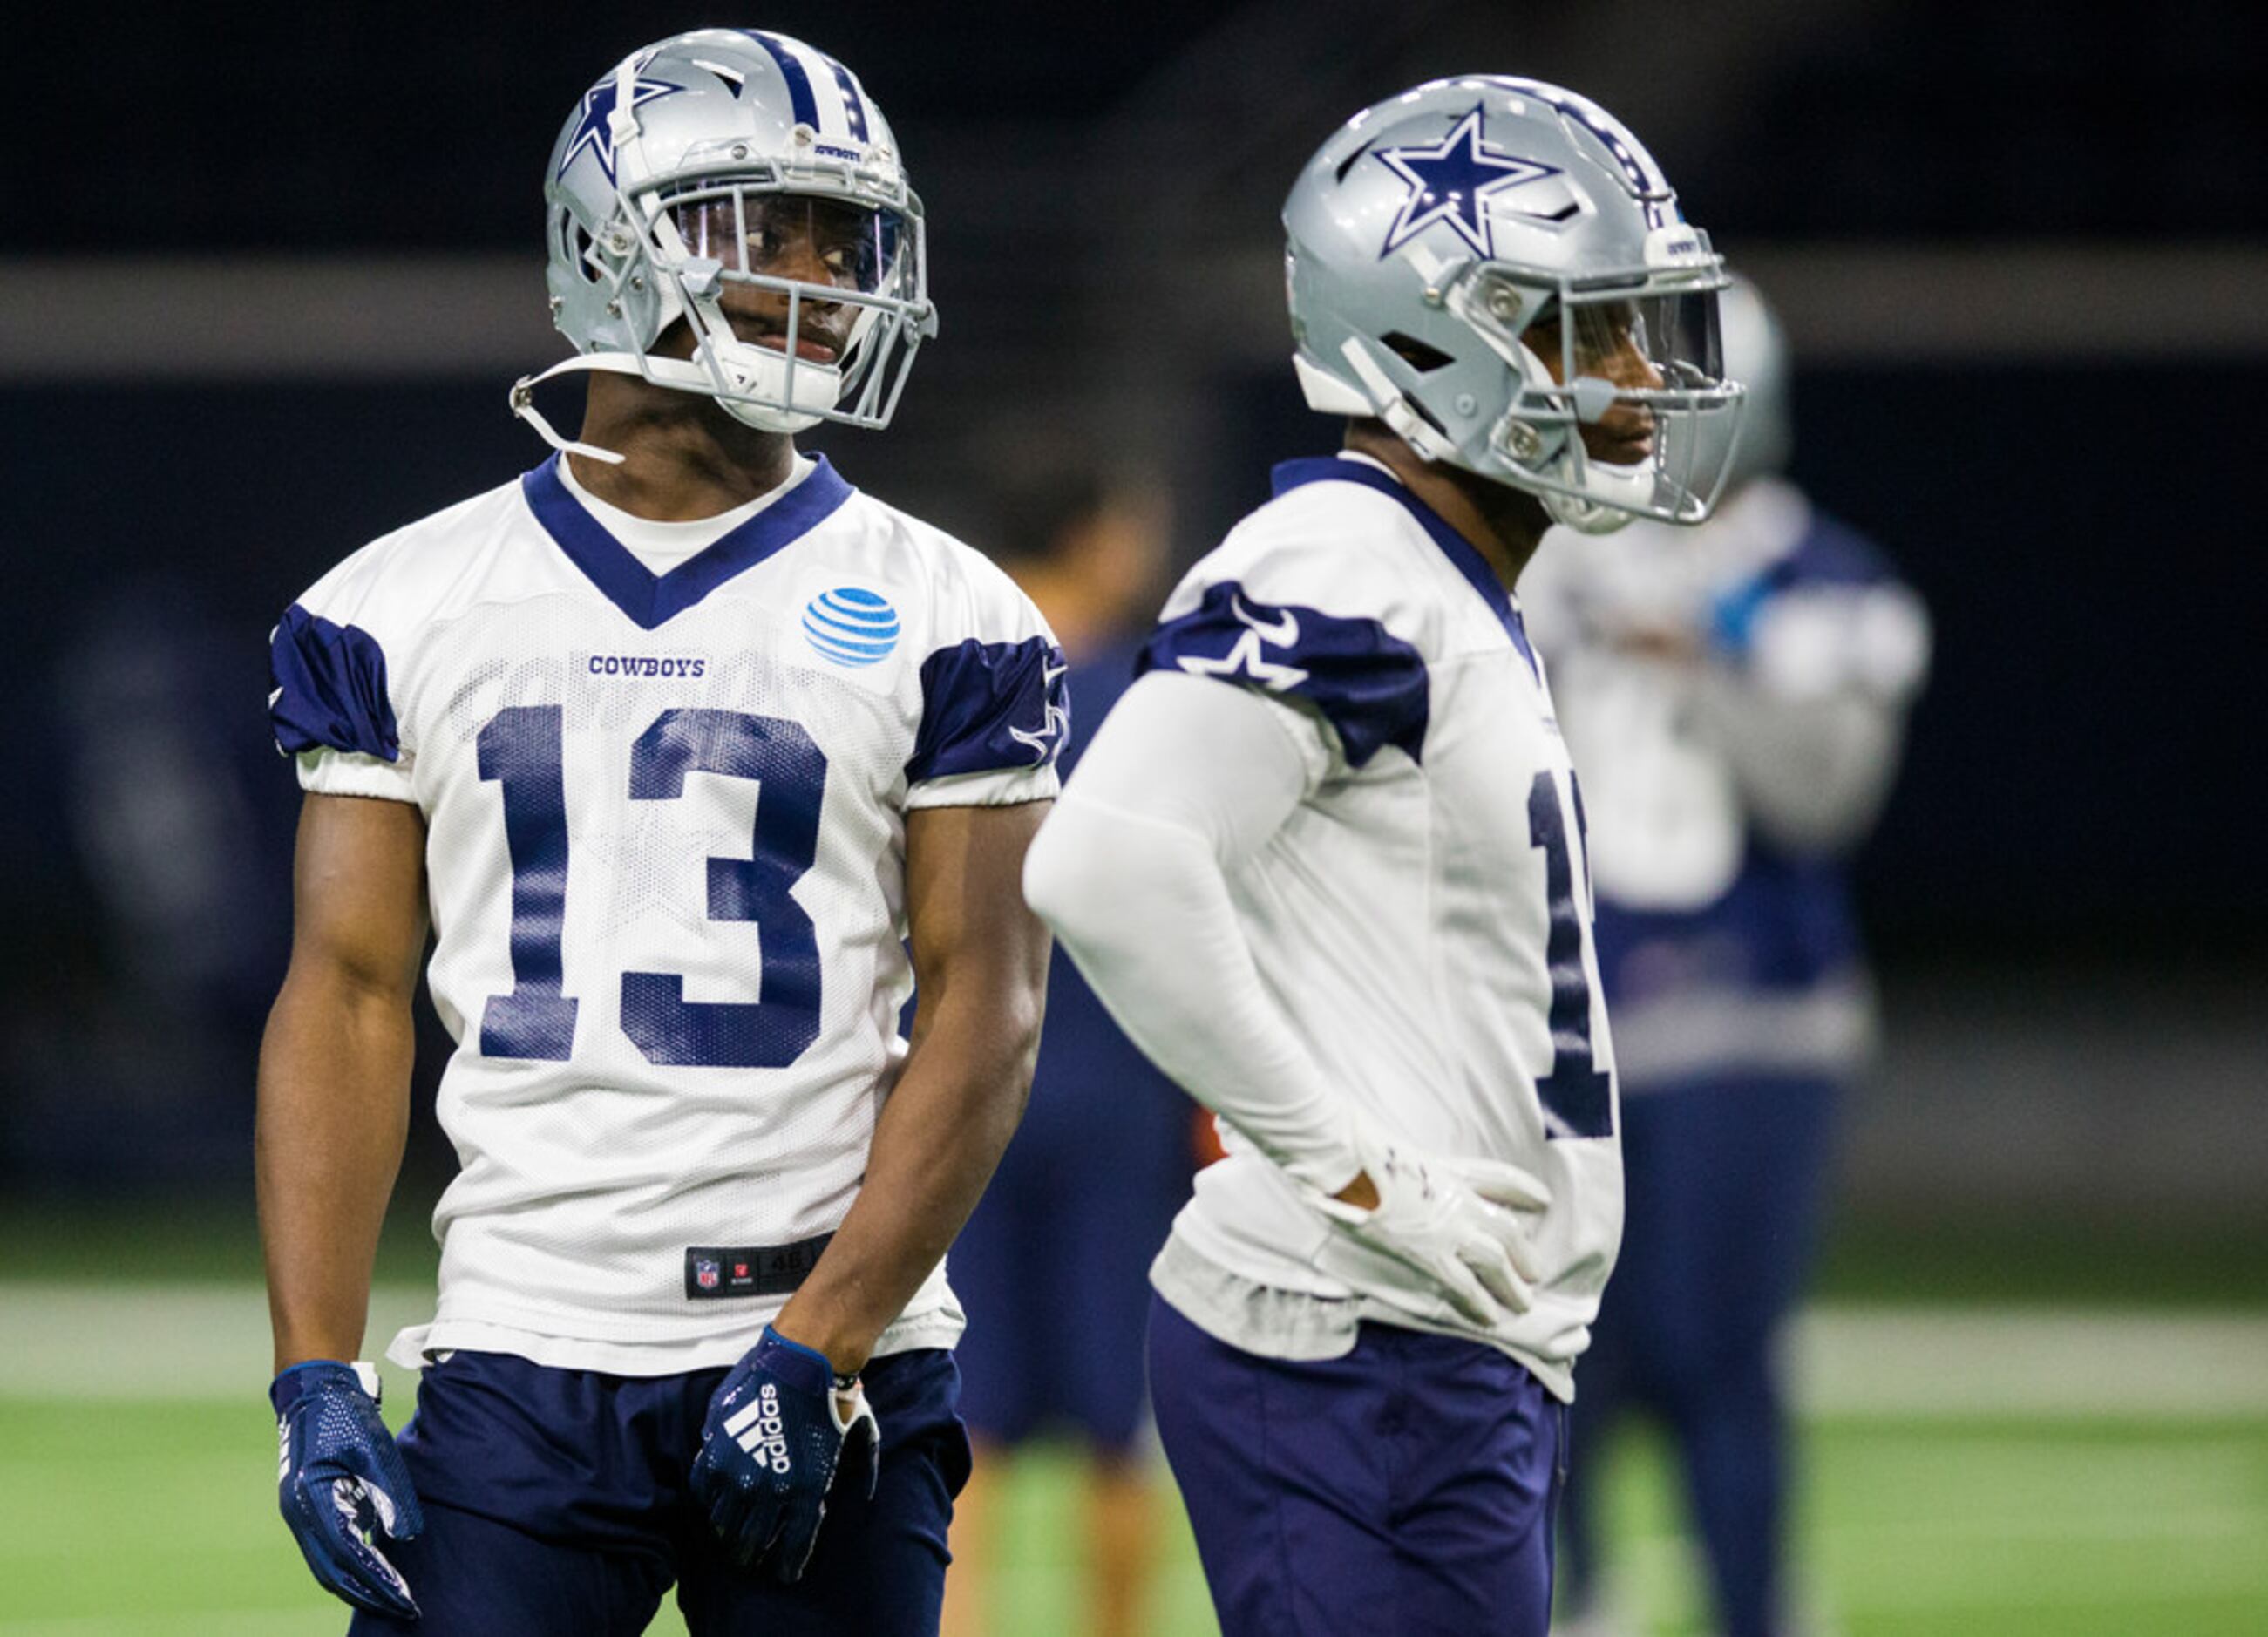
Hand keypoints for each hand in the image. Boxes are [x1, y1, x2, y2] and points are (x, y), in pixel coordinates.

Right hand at [271, 1361, 422, 1619]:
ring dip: (358, 1584)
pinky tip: (378, 1570)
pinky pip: (328, 1548)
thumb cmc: (346, 1417)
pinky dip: (351, 1565)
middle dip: (367, 1594)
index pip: (349, 1557)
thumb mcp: (374, 1451)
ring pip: (327, 1565)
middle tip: (403, 1609)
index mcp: (311, 1502)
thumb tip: (406, 1539)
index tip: (406, 1598)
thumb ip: (389, 1495)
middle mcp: (300, 1516)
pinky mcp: (308, 1508)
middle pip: (333, 1573)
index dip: (378, 1581)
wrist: (315, 1392)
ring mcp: (300, 1514)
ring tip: (393, 1598)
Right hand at [690, 1326, 879, 1580]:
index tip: (784, 1572)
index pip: (790, 1550)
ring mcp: (737, 1471)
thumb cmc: (829, 1404)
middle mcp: (768, 1491)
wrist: (804, 1362)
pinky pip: (701, 1489)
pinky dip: (706, 1500)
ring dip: (726, 1533)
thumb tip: (816, 1505)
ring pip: (722, 1522)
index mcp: (803, 1495)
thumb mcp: (840, 1454)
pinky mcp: (715, 1449)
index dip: (786, 1566)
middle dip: (751, 1556)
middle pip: (751, 1543)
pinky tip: (712, 1502)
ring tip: (727, 1535)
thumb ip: (822, 1484)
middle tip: (749, 1558)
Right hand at [1312, 1127, 1551, 1324]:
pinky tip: (1490, 1317)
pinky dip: (1480, 1301)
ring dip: (1511, 1283)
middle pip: (1505, 1228)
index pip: (1498, 1177)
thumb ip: (1406, 1166)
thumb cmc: (1357, 1149)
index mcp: (1447, 1169)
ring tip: (1523, 1304)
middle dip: (1524, 1253)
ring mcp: (1445, 1224)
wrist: (1342, 1156)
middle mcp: (1455, 1196)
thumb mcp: (1393, 1149)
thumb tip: (1389, 1176)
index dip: (1523, 1189)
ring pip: (1495, 1259)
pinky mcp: (1428, 1251)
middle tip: (1536, 1274)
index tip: (1542, 1200)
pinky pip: (1464, 1283)